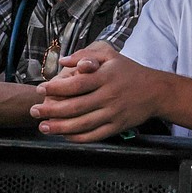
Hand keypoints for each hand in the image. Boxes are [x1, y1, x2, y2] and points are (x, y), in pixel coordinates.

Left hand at [31, 47, 161, 141]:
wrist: (157, 91)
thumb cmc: (130, 72)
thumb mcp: (111, 55)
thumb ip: (86, 54)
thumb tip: (64, 61)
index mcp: (106, 77)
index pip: (76, 84)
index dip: (55, 88)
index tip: (41, 89)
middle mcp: (109, 96)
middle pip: (75, 106)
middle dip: (51, 110)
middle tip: (34, 110)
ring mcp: (114, 113)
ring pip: (82, 124)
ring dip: (59, 127)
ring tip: (43, 127)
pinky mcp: (118, 126)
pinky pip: (95, 135)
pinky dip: (77, 138)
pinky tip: (64, 135)